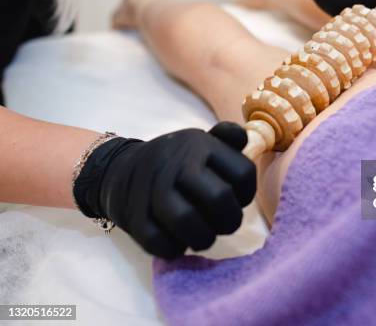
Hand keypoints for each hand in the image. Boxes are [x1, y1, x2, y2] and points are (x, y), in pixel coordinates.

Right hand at [73, 123, 255, 258]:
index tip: (237, 199)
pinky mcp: (134, 217)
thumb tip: (244, 140)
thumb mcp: (201, 140)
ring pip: (187, 221)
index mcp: (200, 145)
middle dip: (229, 220)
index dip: (247, 194)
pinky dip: (175, 248)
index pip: (243, 174)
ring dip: (204, 238)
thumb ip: (228, 137)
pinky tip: (178, 241)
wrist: (119, 169)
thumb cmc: (175, 160)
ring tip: (204, 236)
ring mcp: (153, 190)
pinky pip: (160, 243)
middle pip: (219, 199)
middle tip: (223, 224)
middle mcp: (177, 164)